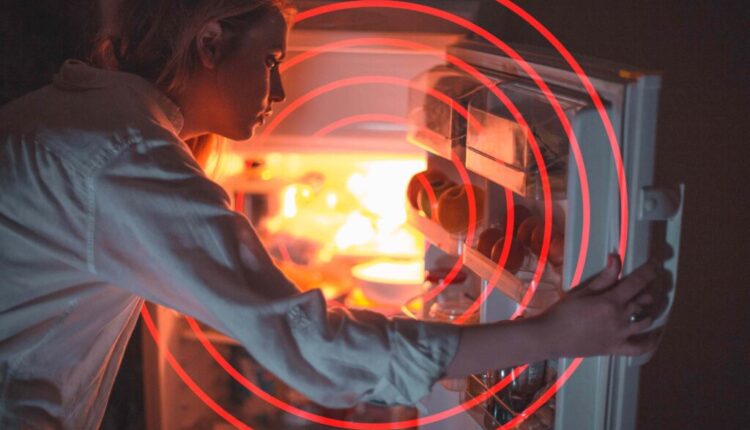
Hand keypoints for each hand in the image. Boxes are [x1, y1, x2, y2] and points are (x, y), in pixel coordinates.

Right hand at [537, 254, 664, 357]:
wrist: (551, 337)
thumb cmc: (563, 312)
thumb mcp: (582, 291)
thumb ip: (603, 277)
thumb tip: (616, 258)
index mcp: (611, 301)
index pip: (637, 282)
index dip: (649, 270)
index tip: (656, 263)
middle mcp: (620, 318)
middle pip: (643, 301)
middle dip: (645, 290)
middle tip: (639, 286)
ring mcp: (620, 335)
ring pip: (645, 321)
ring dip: (648, 311)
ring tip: (643, 305)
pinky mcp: (616, 349)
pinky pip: (640, 348)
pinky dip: (650, 341)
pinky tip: (654, 334)